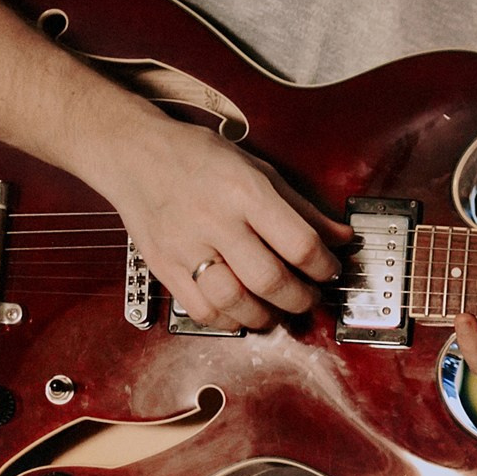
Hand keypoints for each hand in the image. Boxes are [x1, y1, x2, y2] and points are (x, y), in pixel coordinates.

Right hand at [84, 114, 350, 331]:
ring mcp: (185, 247)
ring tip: (277, 311)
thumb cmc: (199, 158)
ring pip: (234, 302)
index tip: (330, 272)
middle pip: (269, 279)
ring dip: (266, 316)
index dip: (325, 267)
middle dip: (300, 298)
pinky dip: (228, 321)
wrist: (135, 154)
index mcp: (245, 191)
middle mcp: (215, 221)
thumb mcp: (258, 169)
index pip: (299, 243)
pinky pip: (201, 310)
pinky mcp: (163, 266)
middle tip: (309, 298)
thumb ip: (301, 208)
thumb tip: (341, 238)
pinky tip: (241, 313)